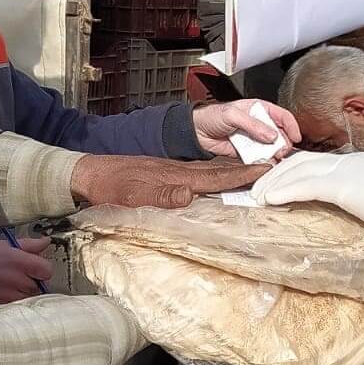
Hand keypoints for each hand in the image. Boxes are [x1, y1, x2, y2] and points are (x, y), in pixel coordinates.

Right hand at [0, 236, 54, 304]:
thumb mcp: (5, 243)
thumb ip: (29, 244)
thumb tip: (45, 242)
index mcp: (20, 261)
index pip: (47, 270)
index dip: (43, 268)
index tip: (36, 266)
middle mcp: (17, 280)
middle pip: (40, 286)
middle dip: (33, 280)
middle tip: (21, 274)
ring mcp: (9, 295)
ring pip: (29, 297)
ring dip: (25, 291)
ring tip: (11, 283)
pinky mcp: (1, 305)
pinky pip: (17, 304)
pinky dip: (15, 299)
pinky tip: (5, 290)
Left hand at [70, 154, 265, 209]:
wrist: (90, 173)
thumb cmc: (109, 187)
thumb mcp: (131, 194)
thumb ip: (160, 195)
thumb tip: (190, 195)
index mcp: (175, 176)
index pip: (215, 177)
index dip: (241, 175)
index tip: (266, 171)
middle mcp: (178, 172)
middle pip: (219, 171)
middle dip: (247, 171)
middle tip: (274, 169)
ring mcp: (173, 172)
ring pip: (210, 173)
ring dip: (234, 173)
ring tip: (257, 174)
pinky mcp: (166, 176)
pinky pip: (199, 176)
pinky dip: (216, 177)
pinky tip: (219, 181)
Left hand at [192, 99, 300, 160]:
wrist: (196, 132)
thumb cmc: (211, 116)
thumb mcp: (233, 115)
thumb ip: (253, 124)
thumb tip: (271, 135)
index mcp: (258, 109)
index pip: (282, 116)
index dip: (291, 126)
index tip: (296, 137)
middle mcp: (258, 124)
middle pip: (280, 134)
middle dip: (284, 143)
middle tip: (282, 150)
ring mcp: (253, 138)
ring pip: (271, 147)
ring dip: (275, 153)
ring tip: (275, 157)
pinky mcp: (246, 151)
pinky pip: (259, 156)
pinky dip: (264, 160)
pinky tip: (266, 162)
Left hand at [250, 151, 363, 242]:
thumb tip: (357, 215)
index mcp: (360, 164)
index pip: (317, 162)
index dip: (292, 171)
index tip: (275, 185)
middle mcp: (351, 161)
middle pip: (301, 160)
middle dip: (275, 174)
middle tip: (256, 191)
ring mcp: (348, 170)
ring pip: (298, 169)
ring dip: (273, 183)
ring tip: (256, 198)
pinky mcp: (346, 186)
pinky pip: (307, 185)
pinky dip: (284, 191)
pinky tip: (268, 201)